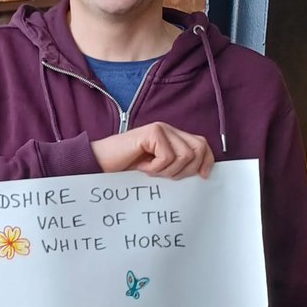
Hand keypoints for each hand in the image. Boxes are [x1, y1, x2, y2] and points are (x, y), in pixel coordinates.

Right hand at [90, 122, 213, 179]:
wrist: (99, 164)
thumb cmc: (125, 169)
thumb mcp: (157, 168)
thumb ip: (176, 164)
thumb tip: (202, 173)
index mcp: (172, 137)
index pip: (202, 144)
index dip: (207, 161)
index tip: (203, 177)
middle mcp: (168, 129)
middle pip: (198, 149)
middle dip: (187, 169)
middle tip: (165, 176)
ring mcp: (160, 129)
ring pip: (185, 155)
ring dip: (168, 170)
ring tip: (150, 171)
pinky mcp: (152, 132)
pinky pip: (167, 157)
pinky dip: (155, 168)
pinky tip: (141, 166)